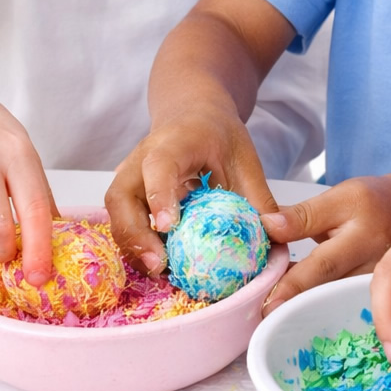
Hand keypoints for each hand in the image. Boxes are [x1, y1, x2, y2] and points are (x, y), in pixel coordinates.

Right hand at [105, 101, 279, 273]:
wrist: (192, 117)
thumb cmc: (217, 135)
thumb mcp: (244, 159)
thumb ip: (258, 197)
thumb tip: (275, 236)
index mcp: (173, 143)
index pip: (158, 166)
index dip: (160, 196)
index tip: (168, 226)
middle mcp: (140, 160)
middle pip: (121, 198)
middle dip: (136, 234)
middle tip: (159, 264)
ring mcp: (128, 178)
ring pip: (116, 215)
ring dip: (133, 247)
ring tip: (160, 272)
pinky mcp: (127, 196)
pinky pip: (122, 224)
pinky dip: (136, 247)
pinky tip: (159, 266)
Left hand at [261, 175, 390, 319]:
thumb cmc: (373, 200)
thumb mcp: (341, 196)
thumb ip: (303, 215)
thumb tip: (266, 226)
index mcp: (361, 237)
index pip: (323, 264)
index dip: (295, 284)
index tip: (269, 302)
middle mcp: (372, 267)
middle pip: (328, 292)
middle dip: (293, 305)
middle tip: (262, 317)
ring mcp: (376, 285)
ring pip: (334, 300)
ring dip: (303, 308)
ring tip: (270, 317)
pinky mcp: (373, 293)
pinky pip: (342, 301)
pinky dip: (317, 305)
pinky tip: (293, 310)